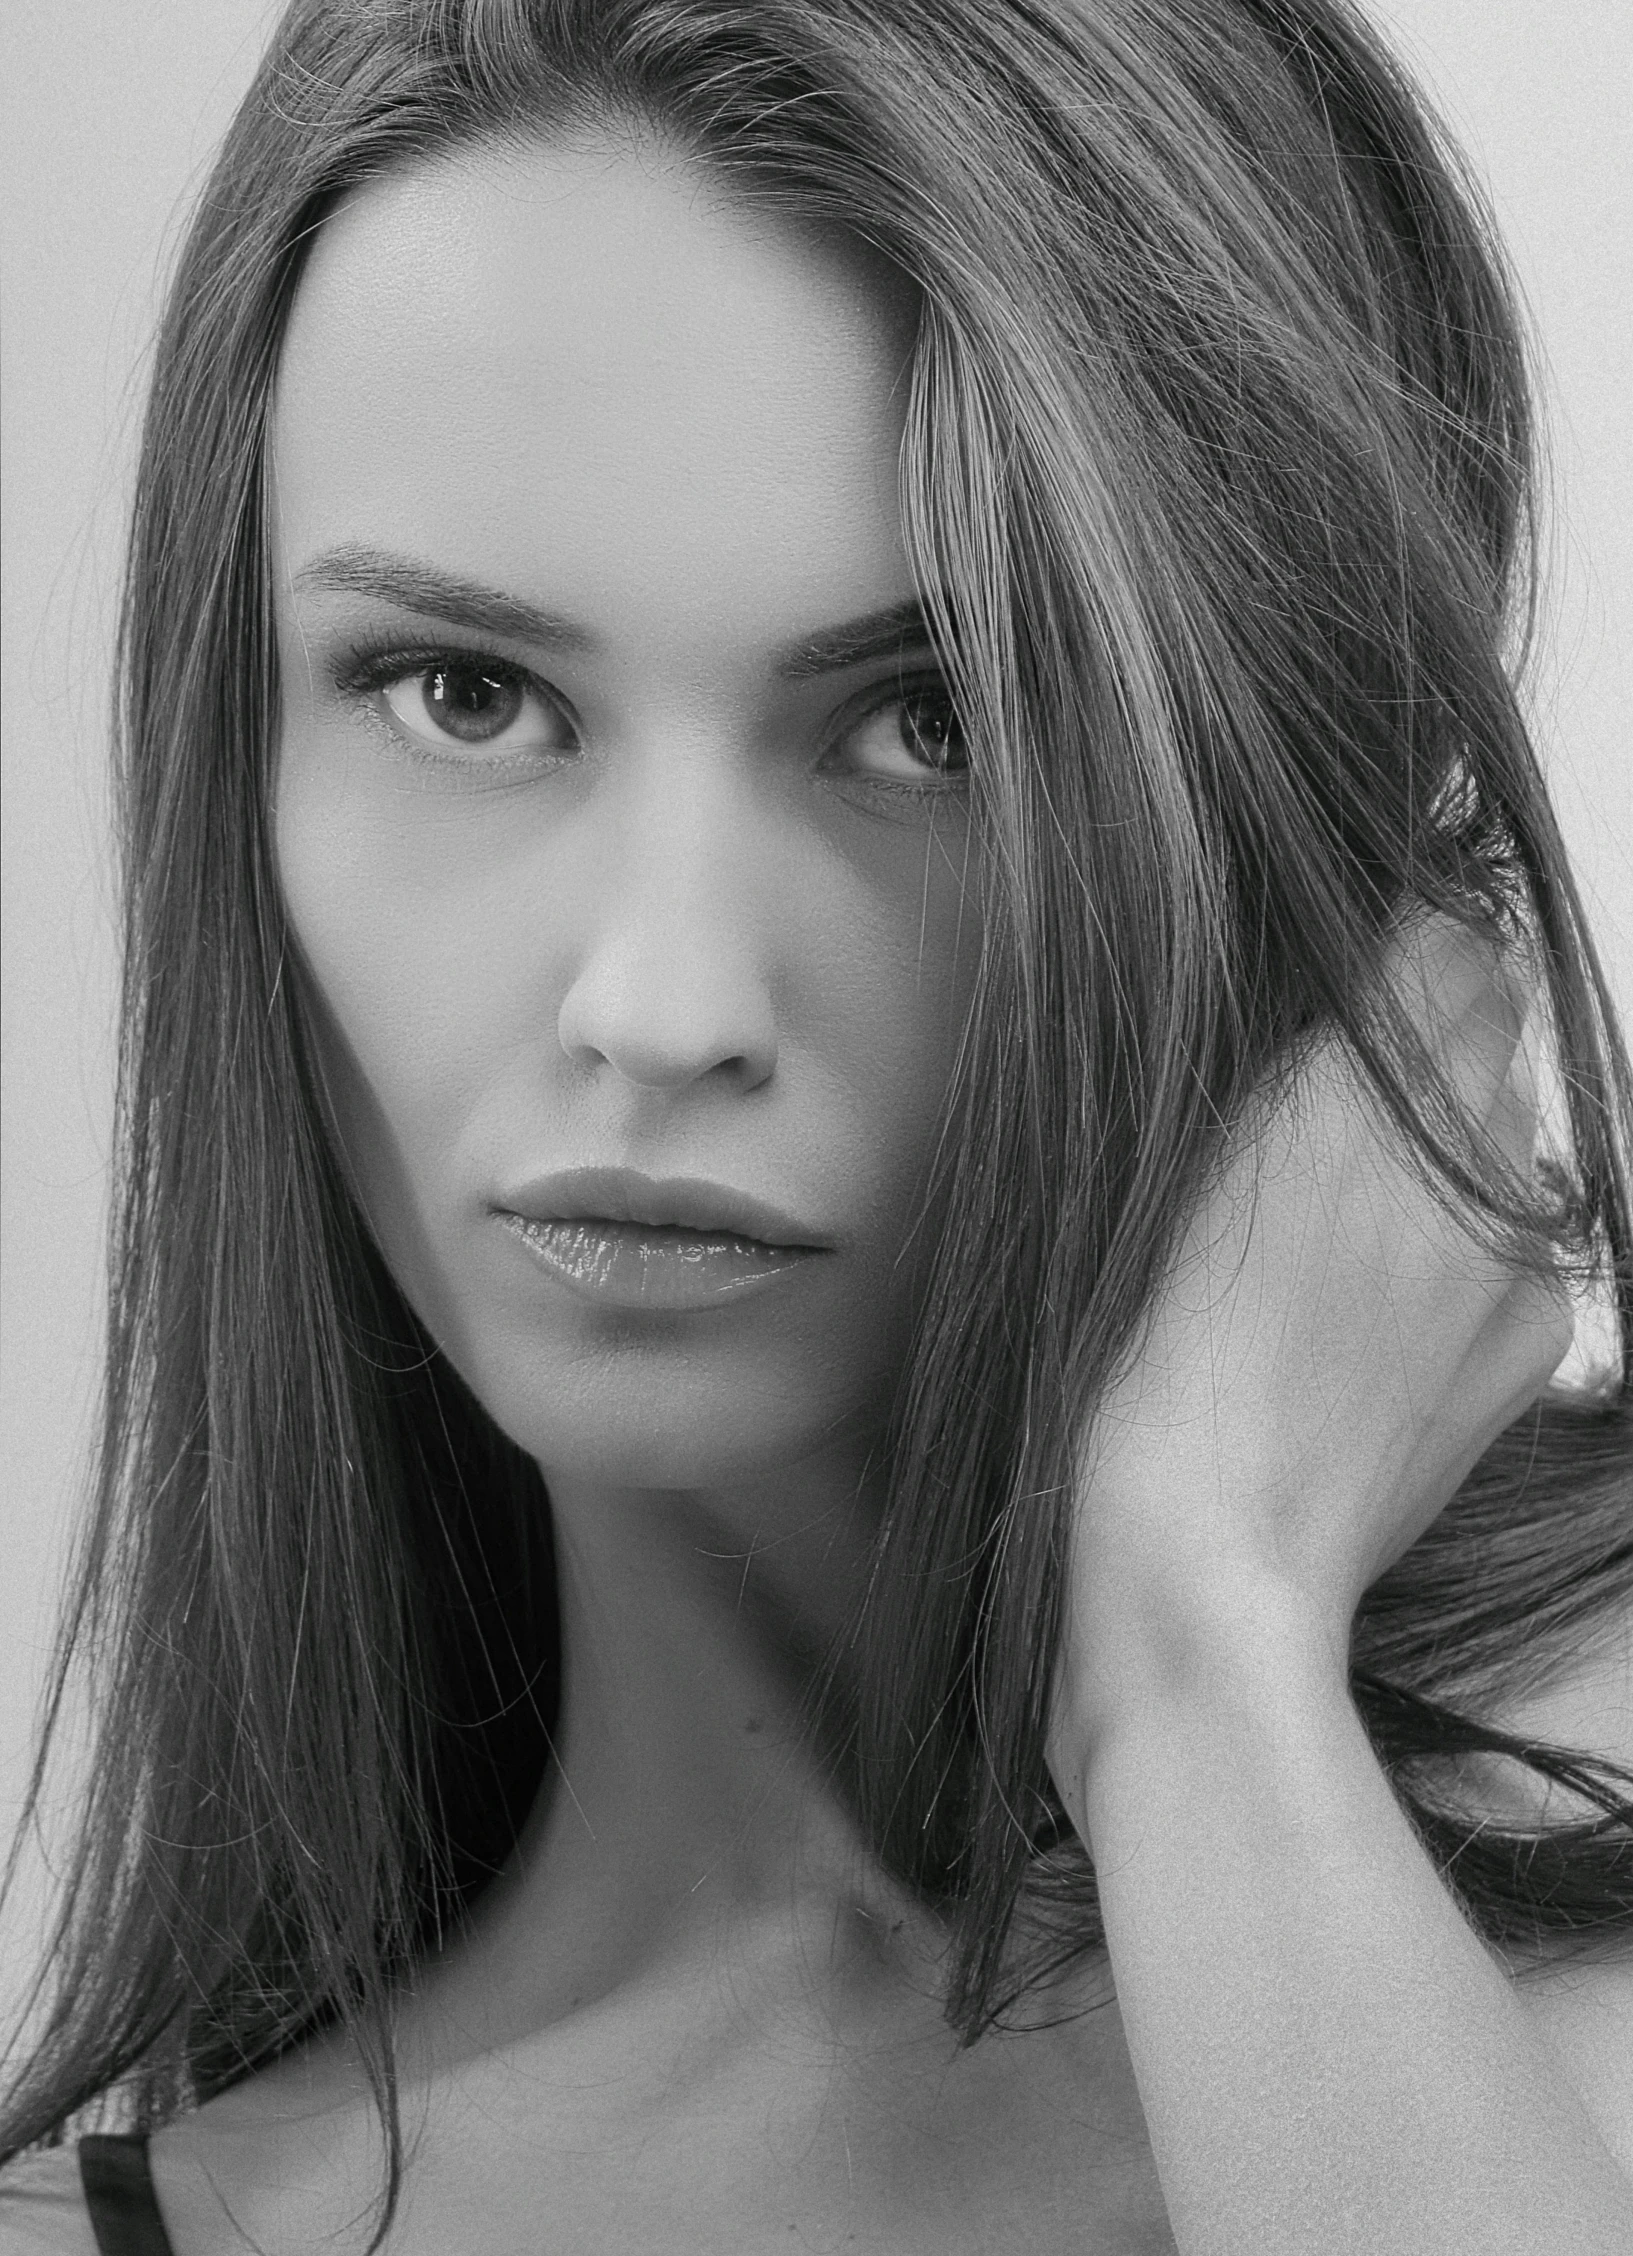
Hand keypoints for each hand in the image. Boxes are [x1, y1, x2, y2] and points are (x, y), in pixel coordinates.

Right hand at [1048, 919, 1573, 1778]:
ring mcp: (1515, 1256)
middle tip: (1302, 1129)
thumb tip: (1389, 949)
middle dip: (1412, 1050)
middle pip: (1482, 1034)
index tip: (1323, 999)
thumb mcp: (1187, 1157)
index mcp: (1375, 1090)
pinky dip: (1455, 1254)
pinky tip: (1360, 1316)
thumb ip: (1309, 1032)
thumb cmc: (1158, 1359)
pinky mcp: (1525, 1343)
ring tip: (1318, 1241)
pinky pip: (1509, 1246)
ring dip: (1433, 1157)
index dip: (1385, 956)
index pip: (1444, 944)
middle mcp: (1479, 1160)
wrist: (1213, 1556)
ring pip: (1496, 1144)